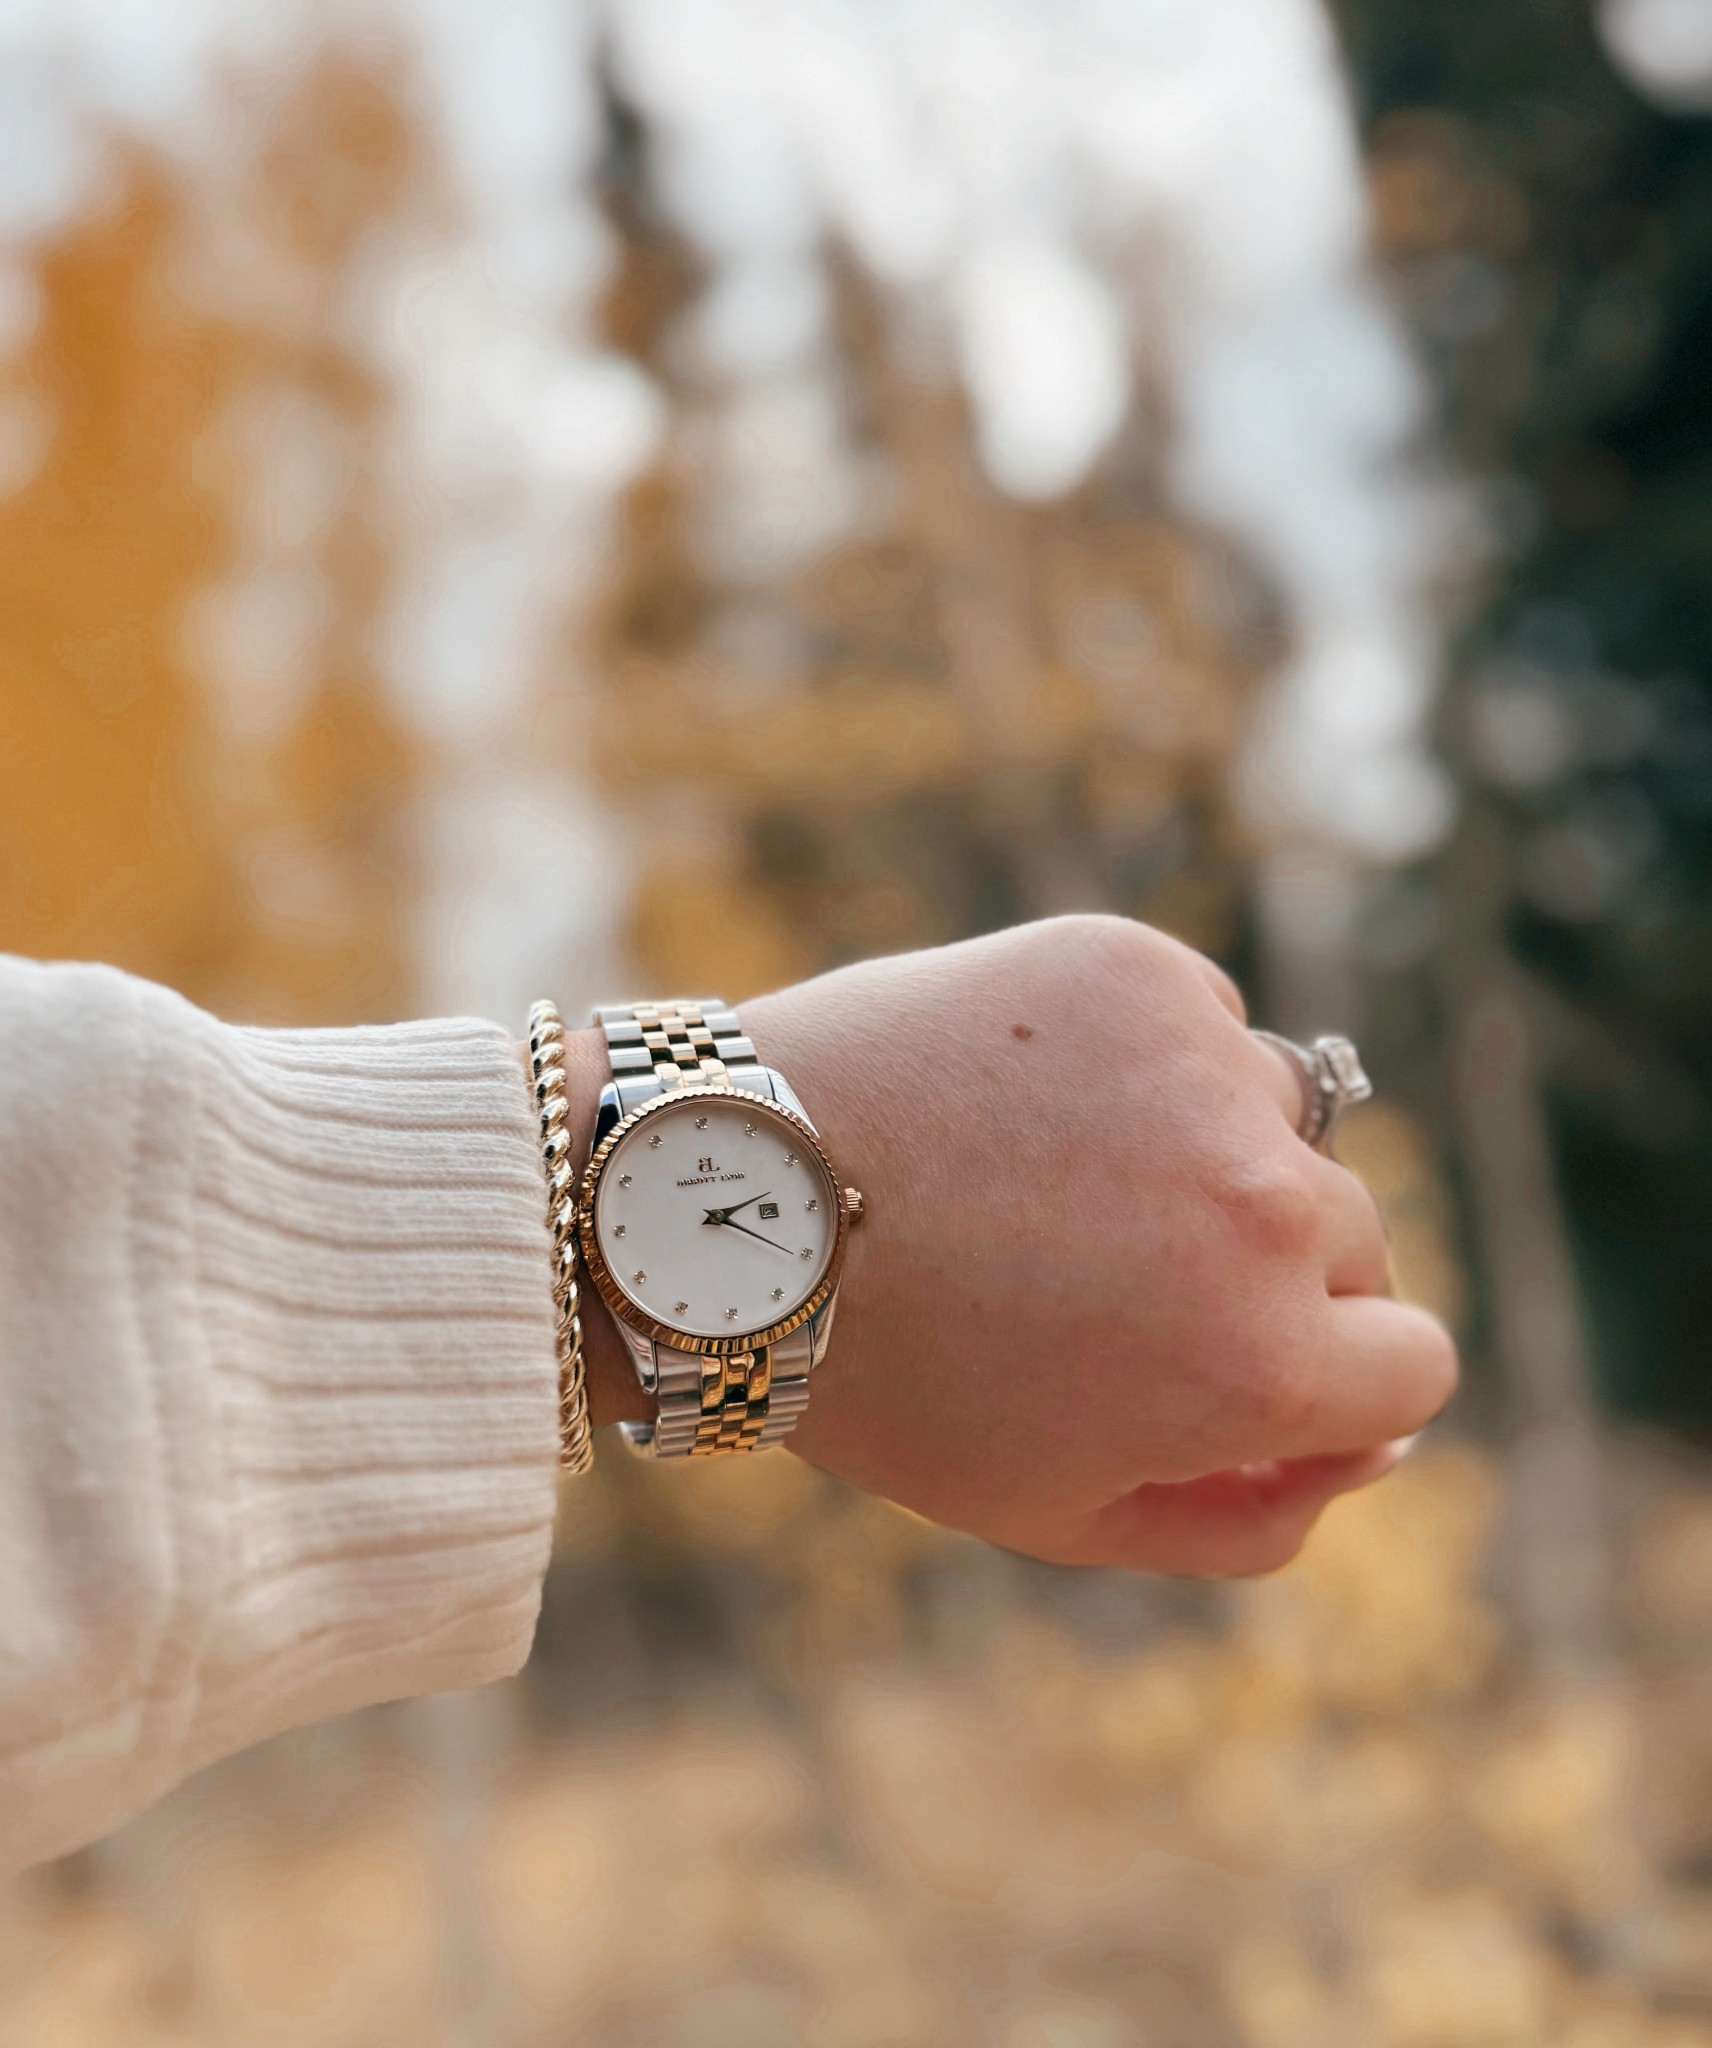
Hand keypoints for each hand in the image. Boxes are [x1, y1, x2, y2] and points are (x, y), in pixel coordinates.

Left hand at [567, 916, 1456, 1576]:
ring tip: (1053, 1182)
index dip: (1329, 1378)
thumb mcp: (1067, 1511)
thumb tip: (1379, 1453)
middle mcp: (1267, 1206)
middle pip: (1354, 1241)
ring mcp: (1206, 1070)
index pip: (1413, 1367)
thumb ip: (1254, 1511)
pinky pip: (1201, 1027)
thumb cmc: (892, 1380)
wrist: (726, 1205)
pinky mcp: (1138, 971)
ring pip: (1278, 1122)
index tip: (1243, 1363)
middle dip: (1265, 1271)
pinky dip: (1140, 1064)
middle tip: (1114, 1276)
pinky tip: (1024, 1103)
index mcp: (1264, 1360)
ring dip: (1207, 1155)